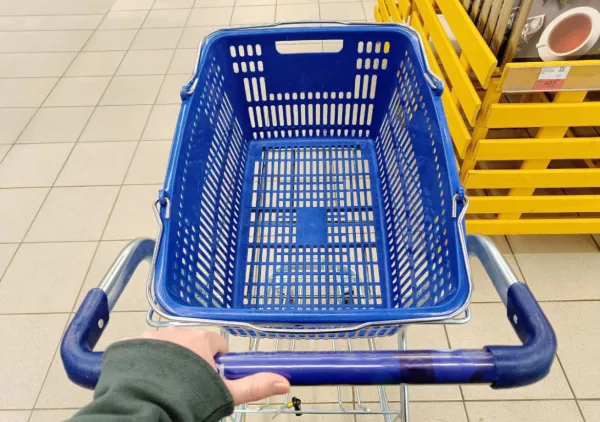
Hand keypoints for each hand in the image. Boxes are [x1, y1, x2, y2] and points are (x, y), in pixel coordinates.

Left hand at [137, 327, 289, 404]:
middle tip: (187, 388)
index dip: (216, 364)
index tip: (209, 380)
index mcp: (201, 338)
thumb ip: (254, 386)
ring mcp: (151, 336)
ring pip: (167, 346)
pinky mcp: (129, 345)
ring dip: (168, 360)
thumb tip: (284, 382)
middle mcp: (177, 330)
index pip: (217, 345)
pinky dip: (143, 362)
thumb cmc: (186, 399)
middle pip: (192, 343)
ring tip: (164, 386)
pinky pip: (141, 349)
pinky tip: (144, 380)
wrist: (142, 407)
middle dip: (192, 361)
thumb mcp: (224, 395)